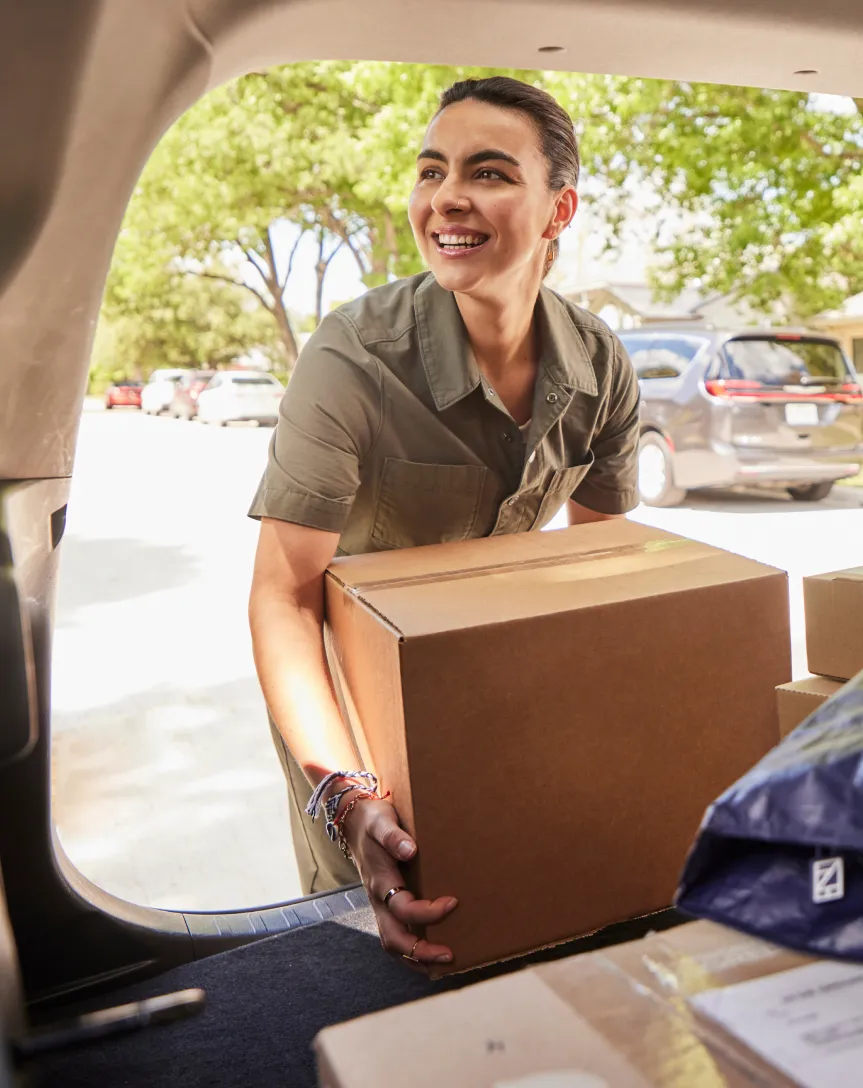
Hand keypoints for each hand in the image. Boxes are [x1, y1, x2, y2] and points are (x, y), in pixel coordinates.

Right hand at [340, 797, 456, 964]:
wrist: (354, 821)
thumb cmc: (373, 821)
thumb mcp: (382, 822)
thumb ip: (393, 836)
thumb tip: (410, 850)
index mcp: (380, 881)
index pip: (403, 908)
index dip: (428, 912)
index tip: (453, 903)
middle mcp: (378, 899)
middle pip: (394, 939)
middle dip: (421, 953)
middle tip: (449, 956)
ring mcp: (381, 905)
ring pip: (393, 943)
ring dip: (416, 958)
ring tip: (443, 963)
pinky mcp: (386, 905)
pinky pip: (396, 934)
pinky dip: (412, 950)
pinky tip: (430, 953)